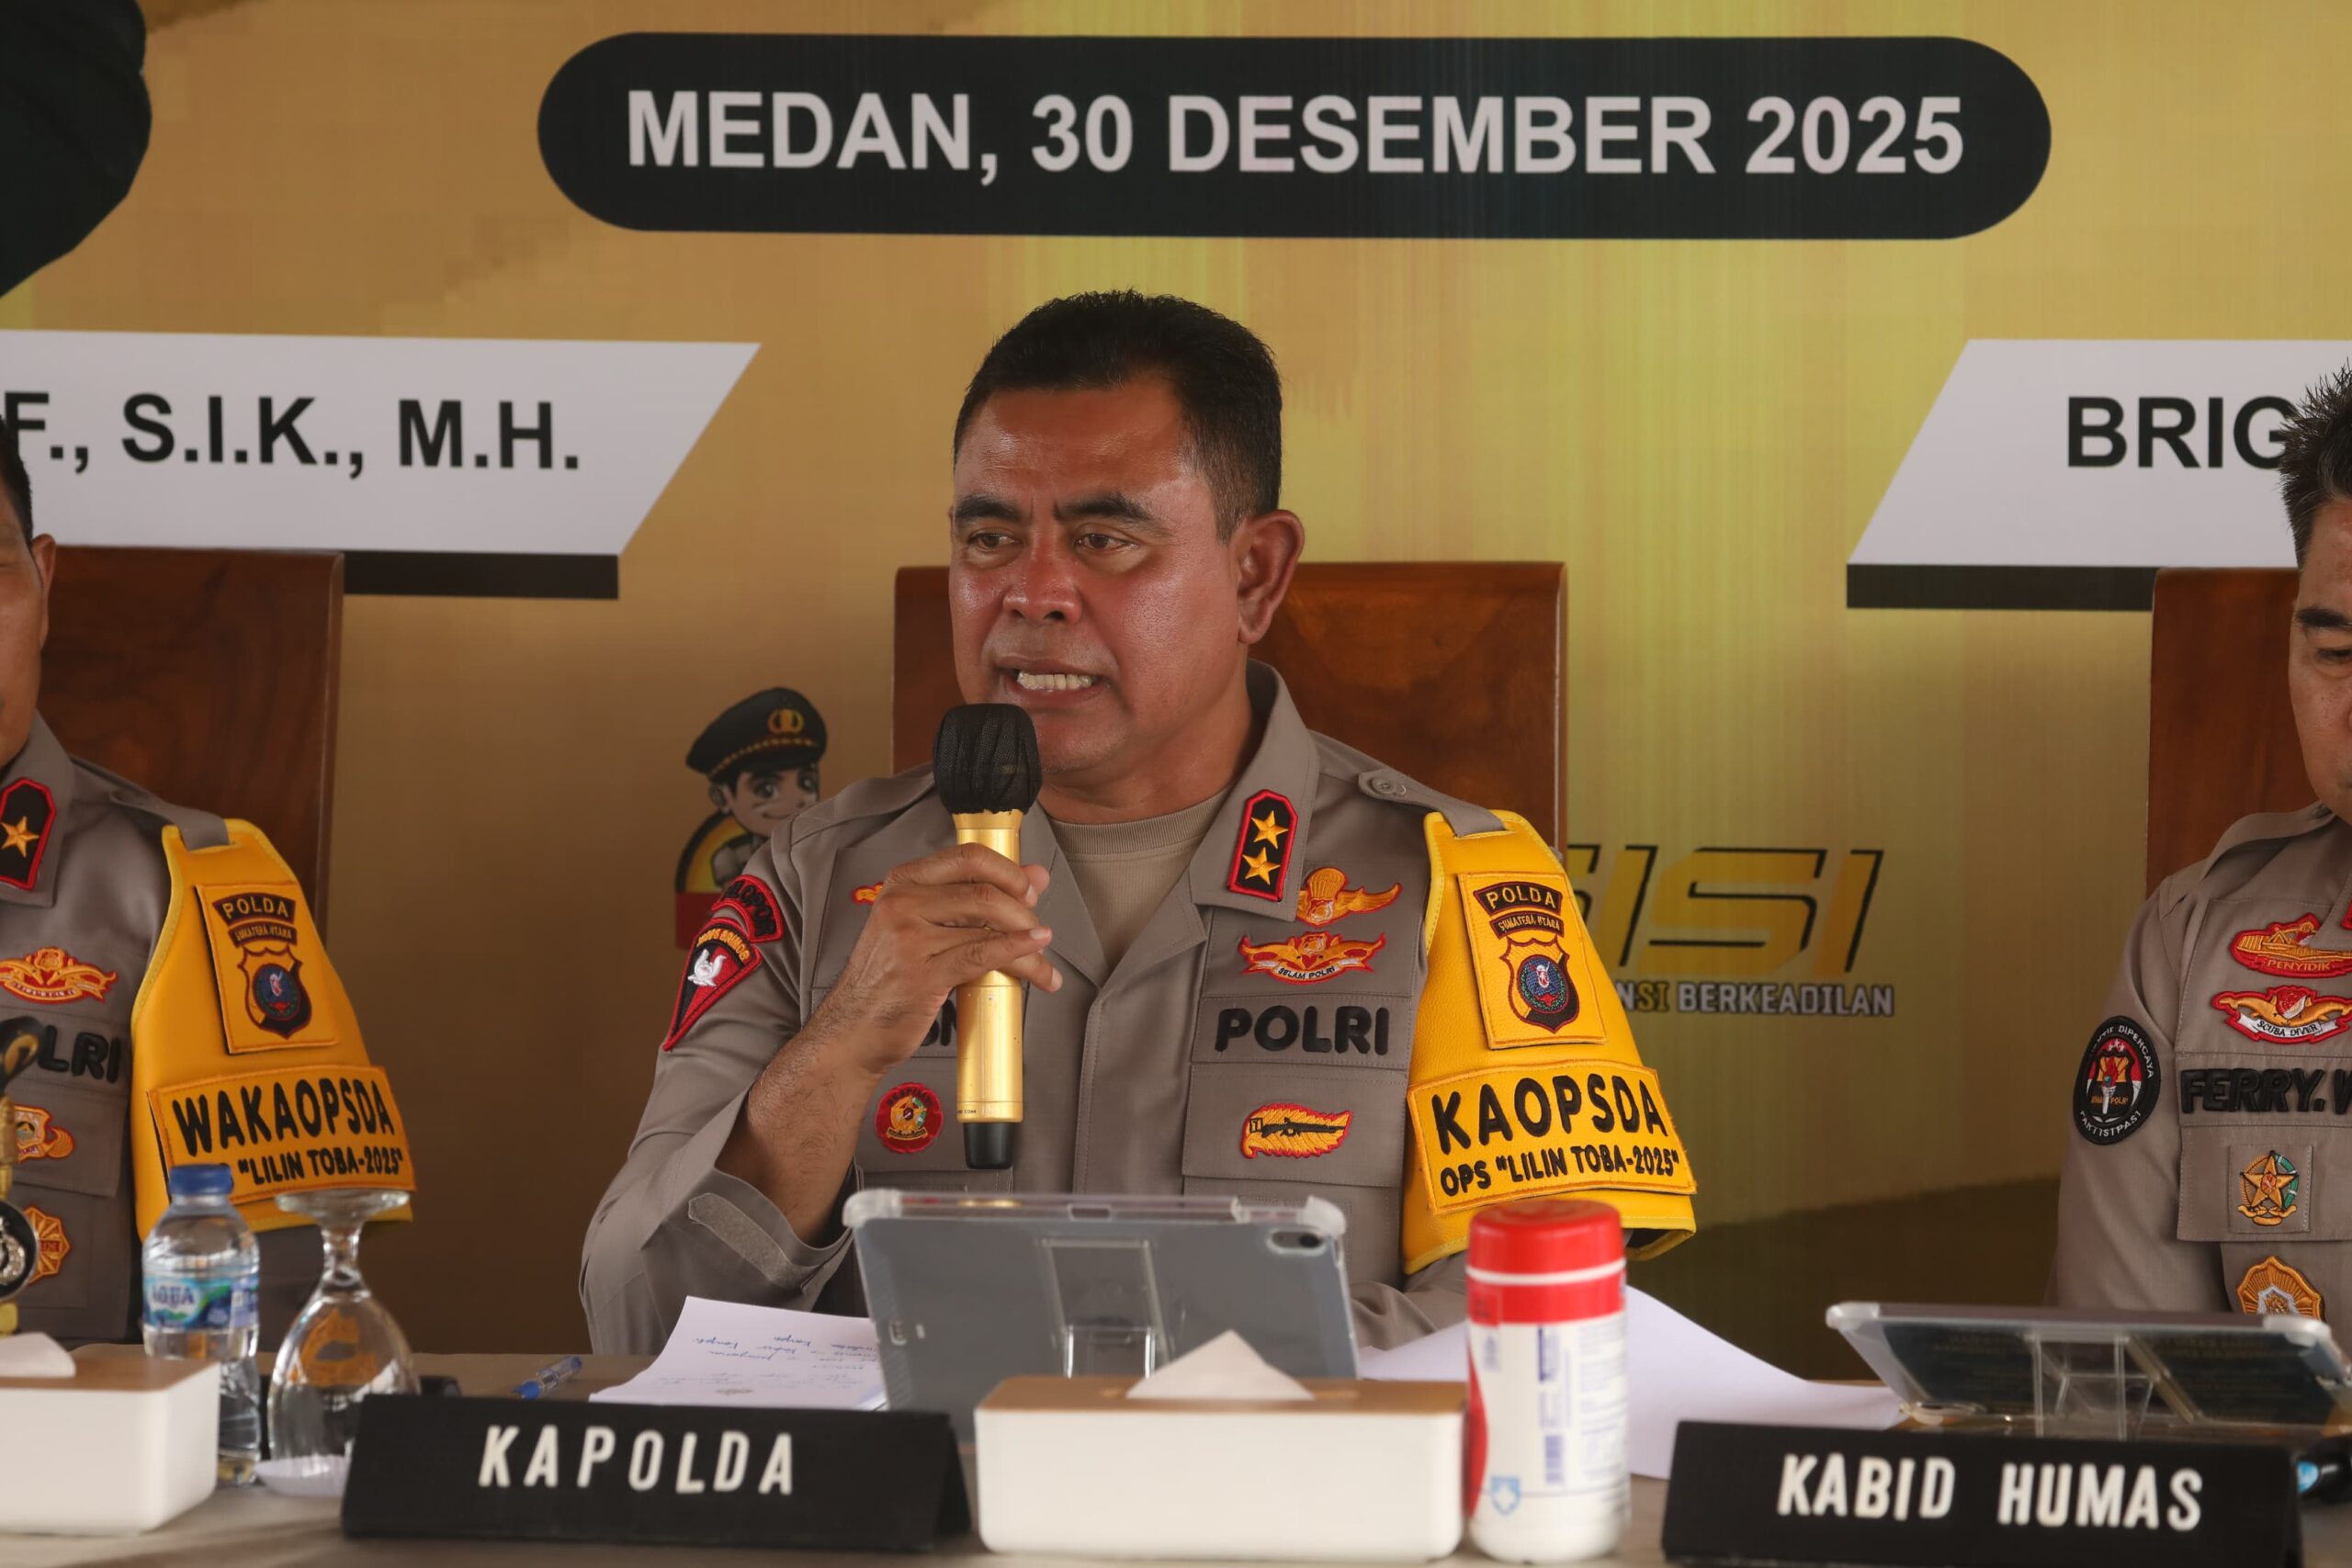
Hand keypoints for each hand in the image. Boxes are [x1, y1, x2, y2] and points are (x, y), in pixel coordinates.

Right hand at [806, 842, 1060, 1075]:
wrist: (853, 1028)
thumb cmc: (888, 978)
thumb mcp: (925, 927)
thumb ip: (977, 898)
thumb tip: (1035, 876)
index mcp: (904, 883)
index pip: (968, 857)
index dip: (1009, 872)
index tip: (1029, 890)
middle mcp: (903, 903)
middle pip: (984, 892)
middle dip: (1024, 912)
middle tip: (1039, 930)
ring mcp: (910, 937)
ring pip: (989, 927)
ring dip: (1029, 945)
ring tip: (1043, 961)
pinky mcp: (922, 973)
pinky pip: (982, 955)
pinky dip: (1017, 955)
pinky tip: (1035, 958)